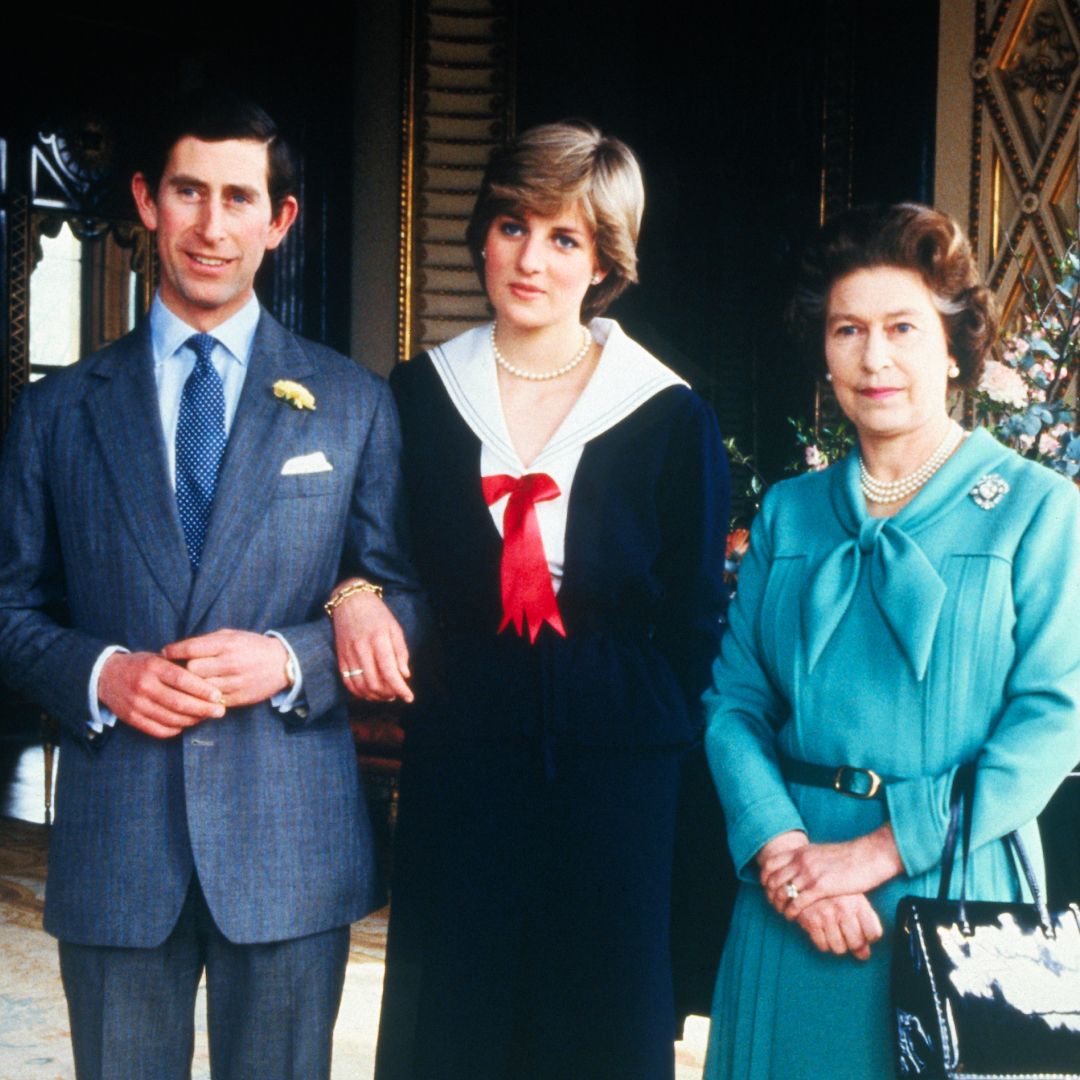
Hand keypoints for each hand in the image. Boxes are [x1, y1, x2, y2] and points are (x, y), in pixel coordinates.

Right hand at [99, 651, 224, 738]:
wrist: (106, 676)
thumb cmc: (142, 665)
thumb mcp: (159, 658)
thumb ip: (180, 666)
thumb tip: (211, 678)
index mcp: (153, 667)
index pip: (182, 679)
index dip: (202, 689)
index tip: (218, 695)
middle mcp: (144, 686)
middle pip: (178, 702)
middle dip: (203, 709)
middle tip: (219, 711)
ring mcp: (136, 704)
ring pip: (170, 718)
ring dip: (192, 720)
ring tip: (205, 717)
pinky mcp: (131, 718)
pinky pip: (158, 730)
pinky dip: (175, 729)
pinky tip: (185, 724)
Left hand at [162, 629, 290, 707]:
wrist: (283, 663)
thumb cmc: (252, 646)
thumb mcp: (232, 635)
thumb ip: (206, 641)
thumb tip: (177, 649)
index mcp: (227, 644)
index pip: (191, 648)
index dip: (174, 651)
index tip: (165, 653)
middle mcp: (230, 663)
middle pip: (191, 670)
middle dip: (183, 669)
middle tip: (176, 669)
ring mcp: (235, 682)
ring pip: (200, 688)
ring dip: (192, 686)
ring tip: (187, 683)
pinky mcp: (239, 698)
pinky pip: (212, 701)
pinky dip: (204, 698)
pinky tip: (201, 694)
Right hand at [332, 586, 412, 702]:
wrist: (350, 601)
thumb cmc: (376, 614)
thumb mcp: (394, 628)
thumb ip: (400, 652)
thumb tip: (405, 675)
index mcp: (379, 640)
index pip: (389, 671)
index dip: (400, 688)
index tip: (409, 698)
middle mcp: (362, 649)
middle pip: (374, 682)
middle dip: (388, 694)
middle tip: (396, 694)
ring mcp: (348, 654)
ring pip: (360, 686)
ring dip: (374, 696)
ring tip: (384, 695)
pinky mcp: (340, 657)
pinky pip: (347, 681)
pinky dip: (358, 692)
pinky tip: (368, 692)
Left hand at [760, 824, 903, 920]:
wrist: (868, 856)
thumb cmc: (849, 857)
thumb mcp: (822, 853)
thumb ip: (808, 858)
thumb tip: (801, 865)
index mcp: (801, 852)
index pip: (771, 863)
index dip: (765, 877)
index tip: (767, 889)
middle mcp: (801, 861)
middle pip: (773, 879)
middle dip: (770, 894)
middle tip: (774, 905)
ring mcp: (810, 873)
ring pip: (783, 892)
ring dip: (779, 905)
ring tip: (782, 913)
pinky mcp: (821, 887)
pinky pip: (797, 902)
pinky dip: (791, 912)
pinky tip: (793, 917)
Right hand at [795, 894, 883, 959]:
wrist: (804, 878)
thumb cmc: (834, 892)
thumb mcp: (853, 899)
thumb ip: (864, 925)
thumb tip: (864, 955)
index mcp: (857, 902)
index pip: (873, 933)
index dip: (869, 938)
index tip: (864, 934)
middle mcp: (843, 908)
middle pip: (856, 943)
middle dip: (853, 944)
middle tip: (848, 936)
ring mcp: (826, 915)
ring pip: (839, 948)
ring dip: (838, 944)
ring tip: (835, 932)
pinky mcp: (811, 920)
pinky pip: (823, 946)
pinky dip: (824, 943)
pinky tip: (823, 931)